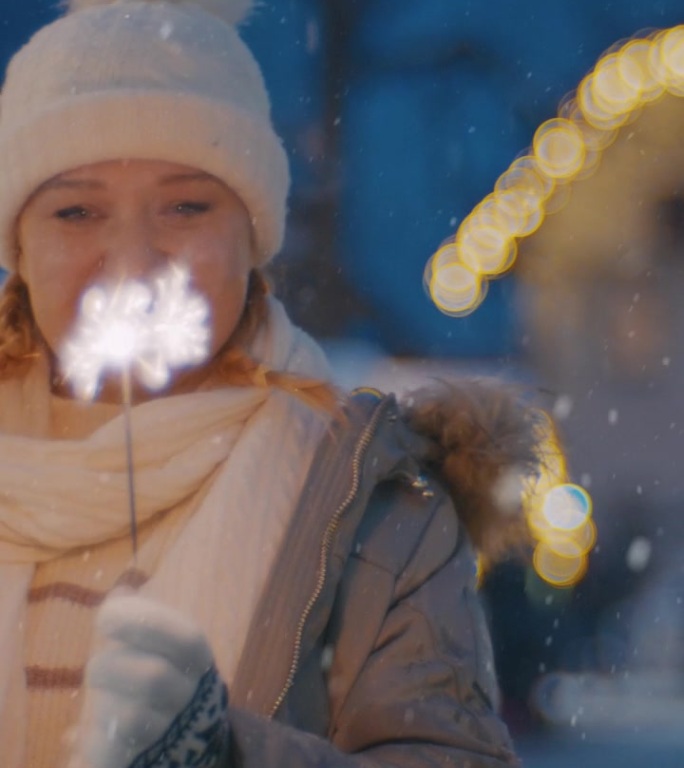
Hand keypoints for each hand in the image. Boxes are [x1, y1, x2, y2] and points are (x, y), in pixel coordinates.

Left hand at [71, 594, 228, 767]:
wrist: (185, 744)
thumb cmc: (166, 682)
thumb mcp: (166, 648)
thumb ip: (145, 621)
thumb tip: (121, 592)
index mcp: (199, 664)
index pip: (185, 639)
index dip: (146, 624)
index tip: (105, 616)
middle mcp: (192, 700)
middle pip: (153, 679)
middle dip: (112, 666)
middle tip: (97, 666)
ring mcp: (170, 737)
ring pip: (130, 718)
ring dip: (103, 703)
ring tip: (104, 699)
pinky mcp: (142, 763)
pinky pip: (109, 751)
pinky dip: (93, 736)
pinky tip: (99, 728)